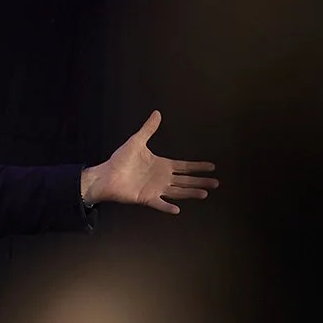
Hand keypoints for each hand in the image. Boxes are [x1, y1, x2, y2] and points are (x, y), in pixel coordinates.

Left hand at [82, 109, 217, 216]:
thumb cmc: (120, 160)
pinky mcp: (146, 198)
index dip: (198, 167)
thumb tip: (157, 113)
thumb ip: (149, 129)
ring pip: (178, 191)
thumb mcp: (137, 141)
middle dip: (201, 181)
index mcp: (162, 165)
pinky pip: (159, 204)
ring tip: (205, 194)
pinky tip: (177, 210)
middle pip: (186, 180)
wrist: (106, 175)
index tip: (212, 167)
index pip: (185, 166)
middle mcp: (161, 178)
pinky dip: (167, 207)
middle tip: (216, 183)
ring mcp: (155, 189)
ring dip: (191, 193)